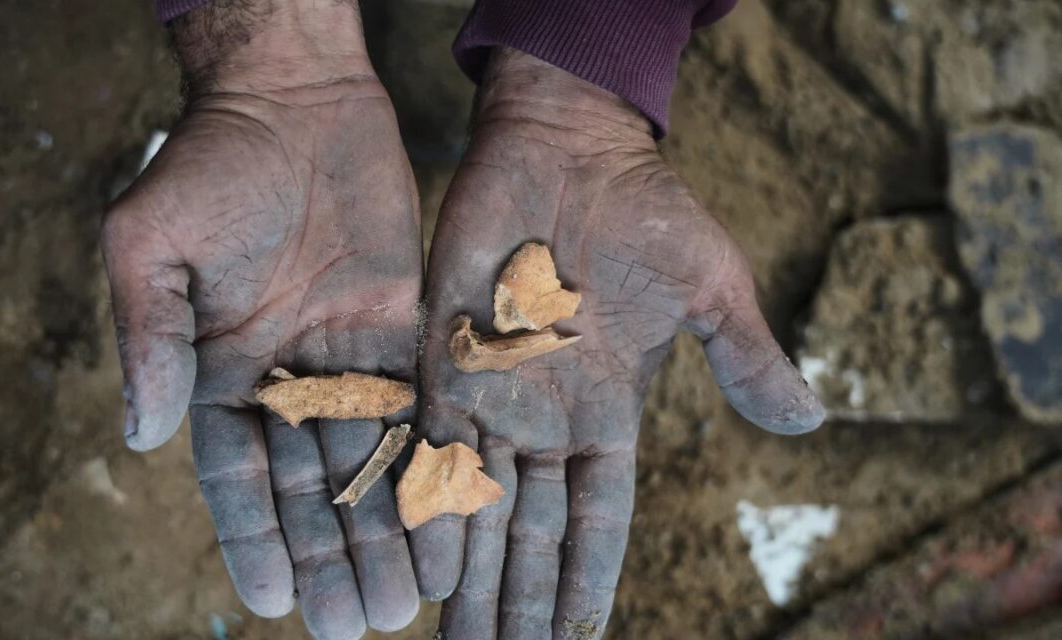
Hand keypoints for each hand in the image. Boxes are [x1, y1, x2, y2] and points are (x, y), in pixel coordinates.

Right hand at [102, 3, 421, 636]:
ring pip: (368, 462)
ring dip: (384, 532)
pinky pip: (420, 408)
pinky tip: (447, 519)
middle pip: (308, 489)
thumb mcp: (149, 247)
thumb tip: (141, 438)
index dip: (253, 540)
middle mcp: (286, 380)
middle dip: (330, 557)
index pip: (235, 478)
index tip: (273, 602)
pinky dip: (432, 465)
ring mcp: (347, 359)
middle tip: (353, 626)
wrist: (290, 97)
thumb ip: (148, 342)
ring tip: (404, 604)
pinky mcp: (401, 331)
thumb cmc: (204, 165)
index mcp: (220, 373)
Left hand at [410, 50, 823, 637]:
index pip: (598, 518)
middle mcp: (545, 417)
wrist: (565, 144)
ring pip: (475, 502)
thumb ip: (745, 357)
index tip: (578, 639)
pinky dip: (424, 502)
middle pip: (529, 530)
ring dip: (467, 574)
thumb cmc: (645, 210)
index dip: (587, 580)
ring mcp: (491, 391)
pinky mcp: (441, 356)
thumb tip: (811, 422)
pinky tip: (419, 561)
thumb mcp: (710, 286)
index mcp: (608, 412)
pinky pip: (427, 443)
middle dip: (518, 601)